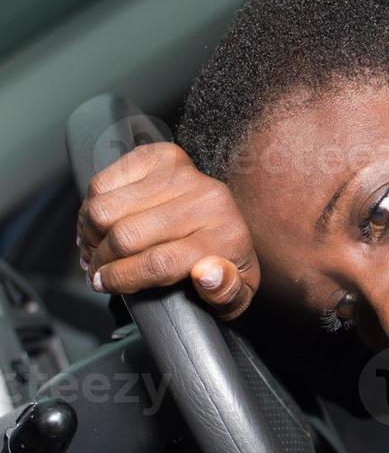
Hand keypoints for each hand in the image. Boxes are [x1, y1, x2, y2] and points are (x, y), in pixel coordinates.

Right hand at [78, 142, 259, 319]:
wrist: (227, 224)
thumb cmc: (223, 265)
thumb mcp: (235, 295)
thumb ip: (226, 293)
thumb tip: (207, 274)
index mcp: (228, 237)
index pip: (161, 261)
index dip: (123, 278)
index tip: (105, 284)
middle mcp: (208, 199)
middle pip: (127, 235)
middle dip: (102, 261)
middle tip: (98, 272)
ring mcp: (183, 174)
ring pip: (106, 208)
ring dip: (91, 234)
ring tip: (96, 250)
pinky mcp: (159, 157)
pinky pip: (102, 184)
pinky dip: (90, 208)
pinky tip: (101, 226)